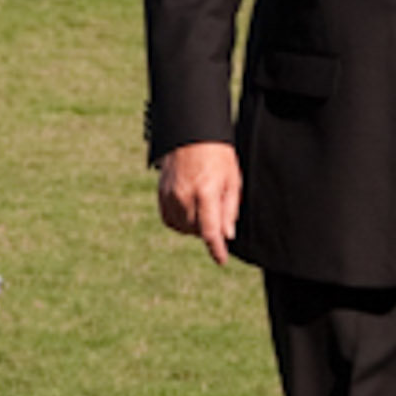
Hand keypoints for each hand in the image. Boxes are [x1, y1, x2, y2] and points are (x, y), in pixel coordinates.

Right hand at [157, 141, 240, 264]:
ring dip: (195, 226)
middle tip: (218, 211)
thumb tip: (226, 235)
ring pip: (183, 227)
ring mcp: (170, 196)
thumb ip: (230, 209)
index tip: (222, 260)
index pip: (210, 231)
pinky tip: (190, 212)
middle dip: (209, 229)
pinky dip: (181, 222)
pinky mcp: (162, 194)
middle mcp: (184, 196)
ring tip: (205, 208)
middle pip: (197, 230)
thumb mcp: (233, 179)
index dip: (216, 249)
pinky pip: (170, 219)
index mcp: (206, 192)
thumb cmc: (217, 154)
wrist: (191, 134)